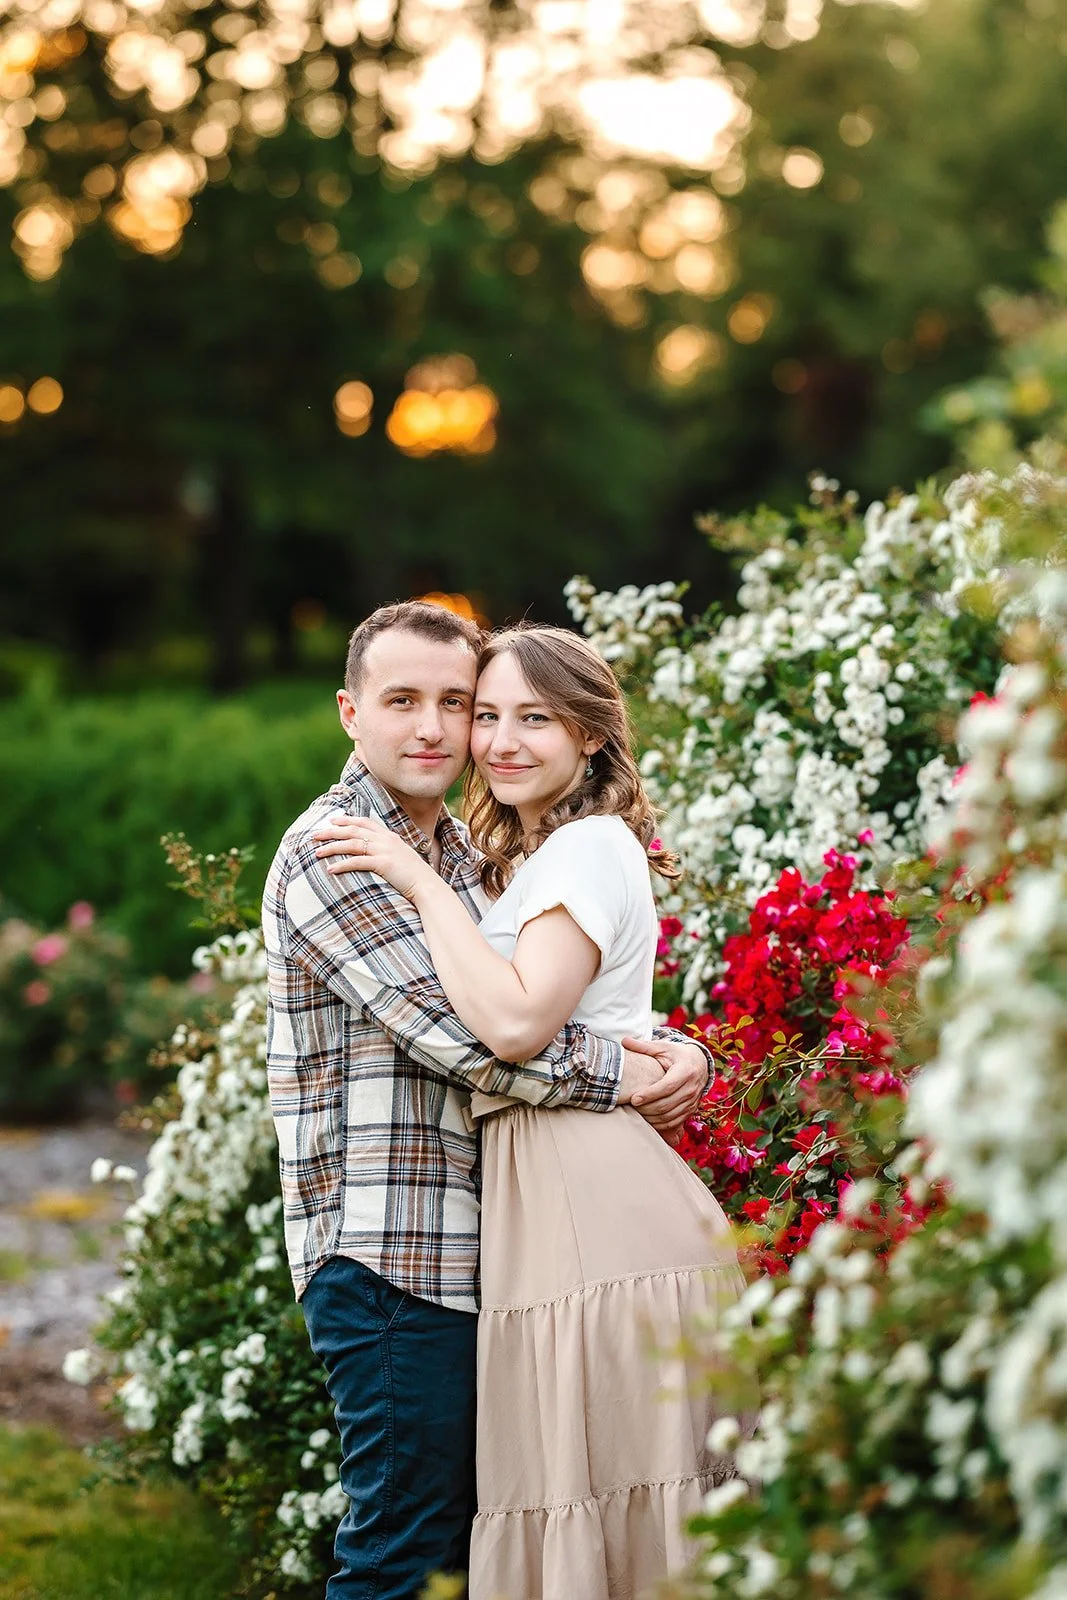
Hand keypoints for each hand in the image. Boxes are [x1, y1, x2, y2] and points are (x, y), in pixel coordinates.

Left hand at [312, 815, 431, 900]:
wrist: (427, 886)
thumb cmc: (414, 876)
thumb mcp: (402, 857)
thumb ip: (389, 851)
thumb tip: (376, 854)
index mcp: (389, 836)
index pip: (364, 822)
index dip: (347, 820)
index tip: (332, 821)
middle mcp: (385, 839)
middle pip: (353, 830)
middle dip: (332, 831)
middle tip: (315, 835)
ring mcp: (384, 850)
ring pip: (352, 844)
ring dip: (332, 847)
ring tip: (317, 853)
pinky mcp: (383, 864)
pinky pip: (357, 862)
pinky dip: (342, 865)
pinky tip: (330, 869)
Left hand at [620, 1035, 707, 1131]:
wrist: (699, 1063)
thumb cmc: (676, 1054)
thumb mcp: (663, 1047)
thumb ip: (644, 1046)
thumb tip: (624, 1040)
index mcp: (685, 1071)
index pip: (667, 1087)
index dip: (650, 1094)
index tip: (633, 1099)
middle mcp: (692, 1087)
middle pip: (667, 1104)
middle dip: (647, 1108)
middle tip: (631, 1106)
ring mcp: (693, 1100)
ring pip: (670, 1116)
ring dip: (652, 1117)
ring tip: (637, 1112)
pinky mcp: (691, 1109)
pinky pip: (675, 1122)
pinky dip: (661, 1124)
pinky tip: (648, 1119)